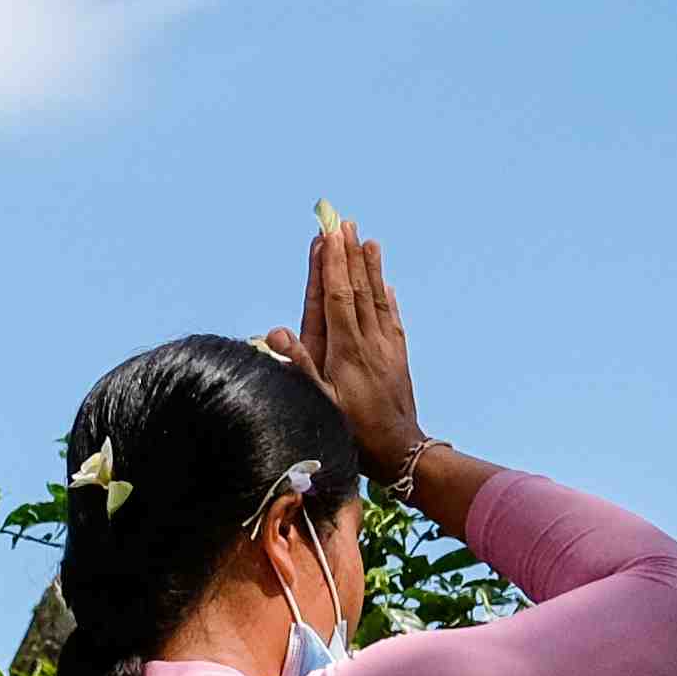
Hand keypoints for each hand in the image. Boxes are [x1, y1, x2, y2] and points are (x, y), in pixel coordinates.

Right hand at [265, 208, 426, 478]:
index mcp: (347, 350)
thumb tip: (276, 331)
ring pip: (377, 299)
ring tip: (368, 240)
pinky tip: (387, 285)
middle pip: (357, 290)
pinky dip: (388, 299)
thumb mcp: (319, 402)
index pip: (336, 297)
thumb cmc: (353, 432)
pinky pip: (393, 321)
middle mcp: (369, 343)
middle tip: (344, 222)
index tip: (328, 235)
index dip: (331, 264)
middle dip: (349, 255)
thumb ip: (300, 365)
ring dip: (371, 268)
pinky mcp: (398, 359)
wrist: (400, 453)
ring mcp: (386, 349)